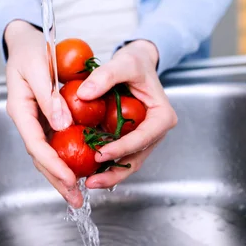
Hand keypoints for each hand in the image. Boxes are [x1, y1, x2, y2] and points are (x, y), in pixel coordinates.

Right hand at [4, 20, 83, 207]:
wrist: (25, 42)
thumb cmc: (30, 50)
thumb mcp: (39, 67)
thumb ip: (49, 97)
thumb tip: (62, 125)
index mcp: (20, 108)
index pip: (35, 143)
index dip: (52, 164)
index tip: (69, 178)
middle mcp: (27, 119)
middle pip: (40, 156)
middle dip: (57, 180)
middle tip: (75, 199)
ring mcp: (35, 121)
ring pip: (46, 154)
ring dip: (61, 175)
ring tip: (77, 194)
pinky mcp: (45, 119)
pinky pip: (54, 143)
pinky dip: (65, 158)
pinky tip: (79, 169)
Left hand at [77, 40, 177, 188]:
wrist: (136, 62)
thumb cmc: (135, 62)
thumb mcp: (123, 63)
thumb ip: (105, 76)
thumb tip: (83, 94)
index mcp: (162, 117)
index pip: (142, 138)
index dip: (122, 149)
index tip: (100, 154)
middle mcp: (155, 131)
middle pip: (136, 157)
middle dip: (115, 172)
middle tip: (92, 181)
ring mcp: (143, 138)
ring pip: (128, 161)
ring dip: (109, 174)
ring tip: (88, 183)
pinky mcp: (130, 138)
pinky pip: (119, 154)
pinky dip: (105, 163)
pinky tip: (87, 170)